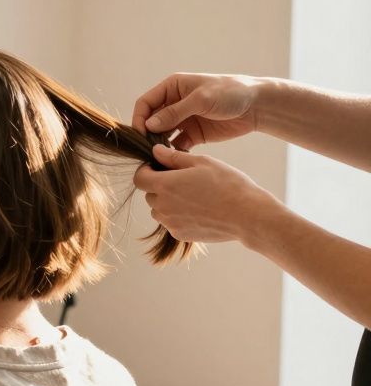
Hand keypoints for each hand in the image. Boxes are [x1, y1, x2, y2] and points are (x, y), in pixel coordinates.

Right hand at [132, 73, 265, 149]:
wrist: (257, 106)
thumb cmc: (231, 93)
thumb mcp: (201, 99)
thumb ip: (174, 112)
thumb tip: (149, 125)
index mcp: (173, 87)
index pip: (145, 103)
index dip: (139, 118)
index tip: (141, 134)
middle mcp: (174, 103)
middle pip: (150, 120)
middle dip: (147, 134)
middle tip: (149, 149)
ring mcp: (182, 120)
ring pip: (161, 135)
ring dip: (158, 145)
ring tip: (160, 156)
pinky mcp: (192, 134)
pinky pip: (175, 145)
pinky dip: (172, 153)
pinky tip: (174, 160)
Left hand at [133, 145, 282, 246]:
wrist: (247, 215)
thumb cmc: (228, 184)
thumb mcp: (202, 162)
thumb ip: (174, 157)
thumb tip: (155, 151)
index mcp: (165, 185)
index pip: (139, 178)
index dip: (146, 171)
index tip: (158, 167)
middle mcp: (162, 206)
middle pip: (150, 194)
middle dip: (160, 186)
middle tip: (183, 180)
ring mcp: (170, 222)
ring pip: (159, 209)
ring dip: (168, 201)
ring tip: (193, 195)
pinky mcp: (179, 234)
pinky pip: (171, 222)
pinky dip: (178, 215)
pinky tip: (199, 209)